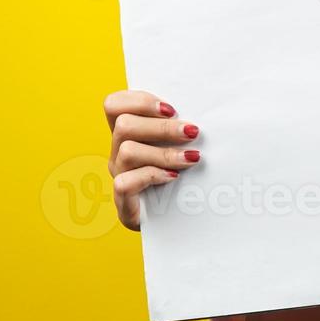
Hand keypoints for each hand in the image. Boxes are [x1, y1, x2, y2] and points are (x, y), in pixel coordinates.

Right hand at [103, 90, 202, 230]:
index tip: (171, 108)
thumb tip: (206, 109)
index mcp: (129, 134)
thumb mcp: (182, 145)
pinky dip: (152, 176)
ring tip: (192, 158)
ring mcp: (119, 175)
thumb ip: (182, 127)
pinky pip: (126, 182)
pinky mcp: (123, 200)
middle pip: (123, 125)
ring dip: (164, 152)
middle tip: (193, 132)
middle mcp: (118, 152)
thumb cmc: (185, 175)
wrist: (178, 220)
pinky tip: (174, 177)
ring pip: (127, 151)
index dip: (138, 101)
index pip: (113, 105)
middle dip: (162, 126)